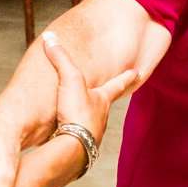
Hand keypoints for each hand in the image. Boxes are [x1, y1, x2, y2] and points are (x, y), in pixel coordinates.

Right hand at [43, 29, 138, 158]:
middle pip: (105, 105)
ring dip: (89, 118)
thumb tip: (49, 38)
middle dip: (106, 99)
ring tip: (83, 116)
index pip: (118, 84)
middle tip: (111, 94)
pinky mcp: (80, 148)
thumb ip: (60, 59)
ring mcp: (92, 134)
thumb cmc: (76, 113)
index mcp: (102, 100)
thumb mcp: (69, 80)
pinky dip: (74, 134)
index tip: (138, 71)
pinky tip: (67, 136)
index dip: (128, 76)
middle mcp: (101, 117)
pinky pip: (77, 138)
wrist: (72, 148)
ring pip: (92, 123)